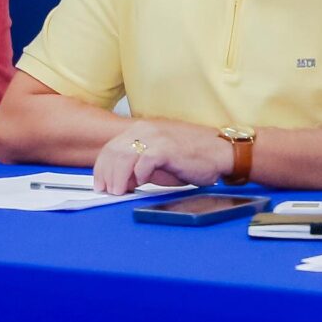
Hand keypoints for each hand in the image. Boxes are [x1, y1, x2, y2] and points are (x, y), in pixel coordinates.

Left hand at [92, 121, 233, 193]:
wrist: (220, 152)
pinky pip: (144, 162)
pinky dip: (139, 175)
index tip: (100, 184)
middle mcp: (145, 130)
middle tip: (109, 192)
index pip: (111, 148)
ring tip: (120, 192)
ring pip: (123, 157)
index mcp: (141, 131)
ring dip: (118, 178)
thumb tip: (121, 182)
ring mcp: (156, 137)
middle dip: (106, 175)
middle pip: (113, 152)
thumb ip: (138, 166)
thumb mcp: (159, 161)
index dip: (102, 169)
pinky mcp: (167, 148)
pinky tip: (142, 183)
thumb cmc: (193, 157)